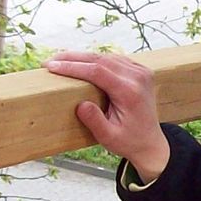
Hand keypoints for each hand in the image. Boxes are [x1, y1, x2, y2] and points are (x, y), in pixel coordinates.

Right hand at [45, 50, 170, 182]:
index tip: (52, 67)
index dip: (73, 67)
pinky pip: (114, 59)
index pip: (97, 71)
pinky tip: (80, 61)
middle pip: (100, 59)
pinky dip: (96, 59)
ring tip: (60, 60)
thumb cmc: (129, 142)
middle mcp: (138, 77)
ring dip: (82, 57)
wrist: (150, 143)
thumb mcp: (108, 137)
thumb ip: (94, 120)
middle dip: (72, 58)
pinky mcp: (140, 71)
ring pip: (106, 57)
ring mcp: (141, 72)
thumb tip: (81, 104)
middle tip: (49, 61)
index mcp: (130, 92)